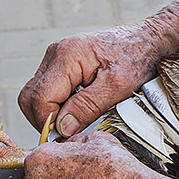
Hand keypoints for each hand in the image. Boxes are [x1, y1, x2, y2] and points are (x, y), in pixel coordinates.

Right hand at [18, 22, 175, 137]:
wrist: (148, 41)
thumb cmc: (137, 58)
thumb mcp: (117, 87)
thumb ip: (87, 107)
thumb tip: (62, 128)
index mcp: (67, 56)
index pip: (39, 99)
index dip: (48, 123)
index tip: (64, 136)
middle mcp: (56, 53)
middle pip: (30, 97)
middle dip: (44, 120)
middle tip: (67, 133)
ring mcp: (56, 56)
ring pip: (35, 94)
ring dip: (51, 112)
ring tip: (76, 120)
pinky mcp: (61, 62)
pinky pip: (47, 88)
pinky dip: (57, 104)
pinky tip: (77, 108)